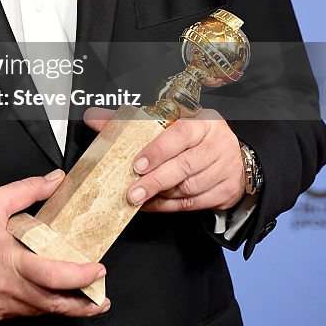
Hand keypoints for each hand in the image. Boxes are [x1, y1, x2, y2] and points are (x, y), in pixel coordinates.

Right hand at [0, 170, 109, 322]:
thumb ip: (27, 191)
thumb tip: (55, 179)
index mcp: (7, 261)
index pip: (53, 276)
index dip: (80, 277)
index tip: (98, 270)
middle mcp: (5, 289)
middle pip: (53, 304)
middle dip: (83, 305)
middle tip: (101, 299)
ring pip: (37, 311)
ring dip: (61, 306)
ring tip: (81, 299)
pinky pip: (18, 313)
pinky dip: (35, 304)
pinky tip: (42, 294)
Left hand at [85, 109, 244, 212]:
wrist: (231, 154)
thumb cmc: (193, 135)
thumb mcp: (167, 121)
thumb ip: (130, 121)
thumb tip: (95, 118)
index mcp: (203, 122)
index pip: (180, 134)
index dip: (158, 150)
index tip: (137, 164)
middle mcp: (217, 144)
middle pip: (184, 166)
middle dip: (154, 181)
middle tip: (132, 193)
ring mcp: (226, 169)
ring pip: (189, 188)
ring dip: (162, 195)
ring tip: (140, 197)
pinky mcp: (227, 191)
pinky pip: (194, 204)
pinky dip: (171, 206)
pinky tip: (154, 203)